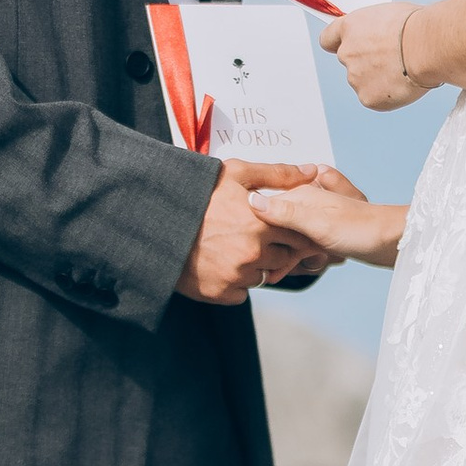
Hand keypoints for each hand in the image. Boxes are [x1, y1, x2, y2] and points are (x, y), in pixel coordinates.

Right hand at [175, 163, 315, 301]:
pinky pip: (242, 292)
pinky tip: (221, 263)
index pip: (299, 236)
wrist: (153, 222)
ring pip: (263, 277)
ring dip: (256, 266)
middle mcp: (253, 254)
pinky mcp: (220, 293)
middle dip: (276, 249)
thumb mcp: (234, 174)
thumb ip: (277, 174)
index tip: (288, 227)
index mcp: (261, 224)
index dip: (296, 232)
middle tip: (256, 236)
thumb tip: (312, 172)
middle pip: (284, 259)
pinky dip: (237, 282)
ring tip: (234, 247)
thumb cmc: (195, 192)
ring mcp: (236, 276)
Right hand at [260, 169, 407, 270]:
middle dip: (269, 250)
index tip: (247, 250)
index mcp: (301, 194)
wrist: (394, 241)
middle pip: (273, 227)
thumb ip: (286, 213)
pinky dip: (294, 260)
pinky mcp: (323, 233)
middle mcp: (306, 204)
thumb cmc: (362, 229)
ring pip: (286, 239)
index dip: (253, 231)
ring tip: (276, 275)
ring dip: (282, 258)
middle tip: (268, 272)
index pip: (263, 209)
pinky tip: (285, 272)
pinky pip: (300, 247)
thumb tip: (252, 201)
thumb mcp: (319, 223)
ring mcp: (315, 219)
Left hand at [319, 2, 423, 112]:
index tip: (348, 47)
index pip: (328, 40)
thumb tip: (379, 36)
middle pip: (349, 63)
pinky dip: (387, 96)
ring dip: (378, 80)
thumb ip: (374, 29)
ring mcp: (355, 78)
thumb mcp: (388, 14)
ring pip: (363, 82)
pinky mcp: (368, 98)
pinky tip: (402, 84)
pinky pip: (375, 99)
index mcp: (350, 28)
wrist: (427, 47)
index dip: (339, 44)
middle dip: (366, 63)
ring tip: (402, 71)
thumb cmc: (415, 27)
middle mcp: (347, 54)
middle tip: (390, 61)